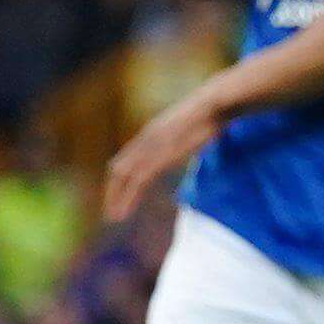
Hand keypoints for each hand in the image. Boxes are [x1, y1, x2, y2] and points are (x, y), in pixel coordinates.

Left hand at [101, 91, 222, 221]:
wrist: (212, 106)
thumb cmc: (211, 113)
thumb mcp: (191, 123)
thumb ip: (185, 133)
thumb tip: (195, 136)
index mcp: (151, 133)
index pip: (127, 158)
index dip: (119, 178)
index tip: (119, 193)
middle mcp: (144, 141)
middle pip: (118, 168)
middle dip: (112, 191)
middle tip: (111, 211)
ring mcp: (150, 149)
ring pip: (124, 177)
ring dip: (116, 198)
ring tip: (114, 217)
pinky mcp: (158, 158)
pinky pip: (137, 182)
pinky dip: (128, 198)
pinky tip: (125, 213)